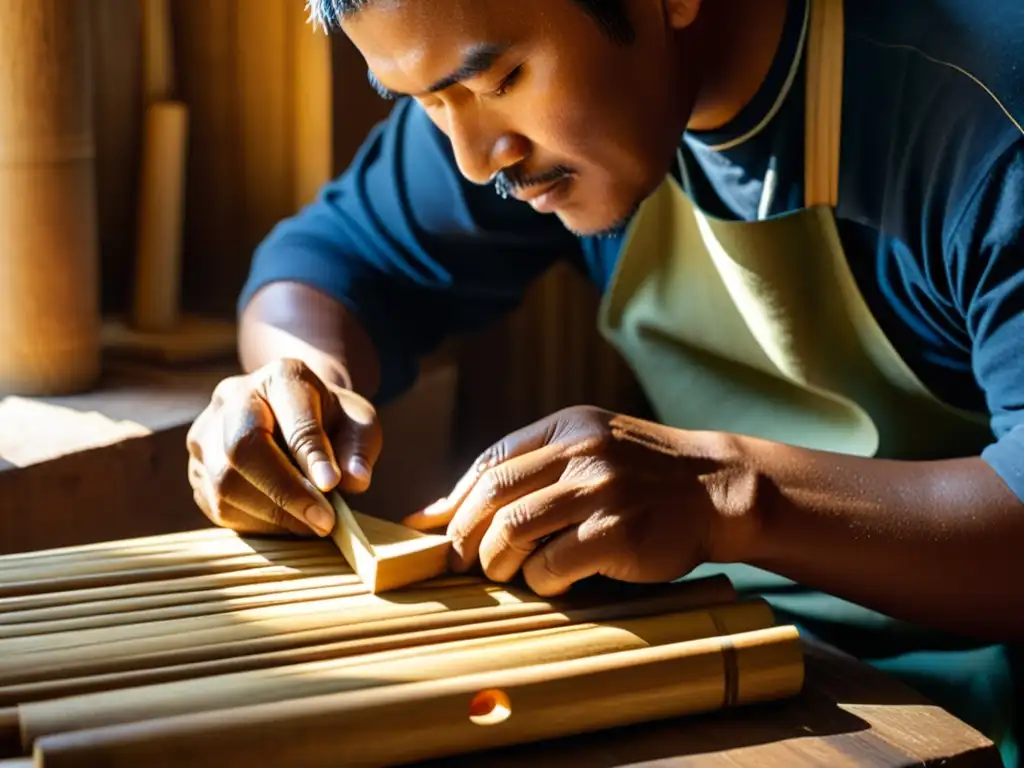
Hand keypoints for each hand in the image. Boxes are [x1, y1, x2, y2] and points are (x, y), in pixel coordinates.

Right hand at [186, 358, 381, 536]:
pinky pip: (216, 505)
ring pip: (223, 483)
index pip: (293, 418)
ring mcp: (206, 431)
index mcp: (281, 377)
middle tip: (323, 521)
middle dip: (284, 492)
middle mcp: (234, 396)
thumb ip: (359, 450)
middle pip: (242, 448)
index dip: (311, 455)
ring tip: (310, 524)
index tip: (332, 487)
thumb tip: (354, 480)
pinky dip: (254, 523)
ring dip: (271, 515)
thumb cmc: (332, 422)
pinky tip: (284, 522)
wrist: (297, 418)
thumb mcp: (359, 425)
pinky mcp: (197, 467)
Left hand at [404, 405, 747, 595]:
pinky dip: (537, 580)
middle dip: (462, 535)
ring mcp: (601, 490)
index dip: (454, 499)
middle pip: (493, 495)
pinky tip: (548, 583)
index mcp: (568, 426)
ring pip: (513, 529)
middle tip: (457, 562)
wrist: (719, 488)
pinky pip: (551, 563)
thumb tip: (447, 506)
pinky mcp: (618, 532)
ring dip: (494, 560)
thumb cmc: (645, 476)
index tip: (435, 529)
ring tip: (499, 573)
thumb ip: (532, 467)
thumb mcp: (593, 447)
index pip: (491, 462)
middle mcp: (581, 452)